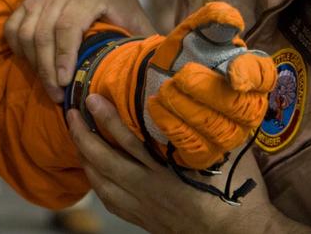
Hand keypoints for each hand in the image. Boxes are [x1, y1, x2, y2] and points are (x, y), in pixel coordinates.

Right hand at [5, 0, 154, 101]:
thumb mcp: (135, 14)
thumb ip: (145, 39)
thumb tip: (159, 72)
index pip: (68, 25)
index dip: (65, 55)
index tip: (66, 82)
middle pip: (43, 33)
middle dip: (47, 69)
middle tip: (58, 95)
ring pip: (25, 32)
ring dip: (33, 63)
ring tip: (49, 86)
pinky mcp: (27, 3)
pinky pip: (13, 28)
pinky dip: (18, 49)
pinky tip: (32, 66)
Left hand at [67, 94, 285, 233]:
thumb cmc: (239, 190)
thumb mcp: (228, 153)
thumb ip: (207, 125)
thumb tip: (199, 91)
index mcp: (167, 171)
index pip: (128, 141)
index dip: (107, 118)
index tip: (92, 98)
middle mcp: (150, 189)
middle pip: (104, 162)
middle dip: (82, 135)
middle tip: (70, 112)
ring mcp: (144, 207)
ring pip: (101, 183)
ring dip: (84, 159)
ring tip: (76, 137)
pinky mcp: (145, 220)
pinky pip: (111, 202)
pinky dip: (97, 183)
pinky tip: (92, 172)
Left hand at [143, 3, 273, 168]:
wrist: (157, 81)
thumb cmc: (184, 56)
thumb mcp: (192, 33)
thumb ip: (210, 22)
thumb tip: (230, 18)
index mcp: (250, 75)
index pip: (264, 77)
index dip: (251, 76)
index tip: (232, 73)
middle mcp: (248, 108)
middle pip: (241, 108)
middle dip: (207, 91)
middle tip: (180, 75)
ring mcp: (230, 134)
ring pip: (218, 129)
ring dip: (185, 106)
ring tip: (164, 88)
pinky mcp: (206, 153)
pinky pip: (195, 146)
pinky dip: (171, 124)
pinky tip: (156, 105)